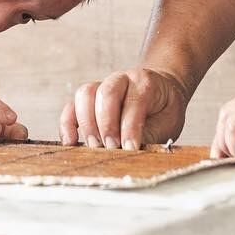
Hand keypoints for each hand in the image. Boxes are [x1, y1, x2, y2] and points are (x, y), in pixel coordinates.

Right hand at [60, 67, 188, 148]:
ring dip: (87, 123)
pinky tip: (71, 142)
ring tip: (95, 147)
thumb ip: (150, 136)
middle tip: (111, 148)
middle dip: (107, 124)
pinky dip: (68, 124)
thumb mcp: (167, 123)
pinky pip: (71, 106)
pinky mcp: (87, 100)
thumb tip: (134, 155)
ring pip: (85, 94)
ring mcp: (101, 86)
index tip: (130, 149)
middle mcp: (121, 79)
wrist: (160, 93)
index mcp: (145, 82)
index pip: (134, 101)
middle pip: (106, 93)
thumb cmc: (163, 111)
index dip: (131, 127)